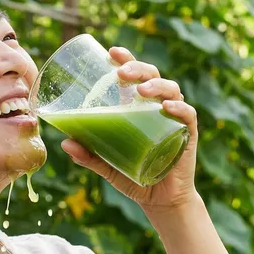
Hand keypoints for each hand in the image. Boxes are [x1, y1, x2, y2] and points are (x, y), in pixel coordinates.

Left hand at [60, 46, 198, 211]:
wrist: (160, 201)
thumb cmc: (135, 177)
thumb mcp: (107, 166)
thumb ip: (89, 156)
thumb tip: (65, 143)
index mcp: (139, 108)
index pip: (135, 76)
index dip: (127, 59)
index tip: (112, 52)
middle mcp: (158, 107)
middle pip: (152, 76)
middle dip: (138, 69)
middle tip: (121, 73)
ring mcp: (175, 119)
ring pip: (171, 90)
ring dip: (157, 85)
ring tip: (141, 91)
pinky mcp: (188, 135)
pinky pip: (188, 116)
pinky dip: (179, 108)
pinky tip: (168, 107)